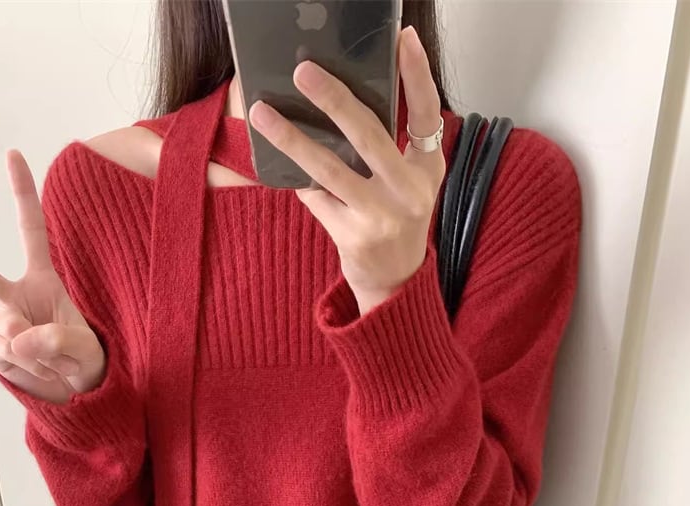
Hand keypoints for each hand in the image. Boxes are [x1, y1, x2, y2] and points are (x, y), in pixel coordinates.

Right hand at [0, 150, 104, 403]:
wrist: (79, 393)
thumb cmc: (85, 359)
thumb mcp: (86, 348)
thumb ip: (58, 339)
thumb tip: (18, 335)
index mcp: (41, 280)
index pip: (31, 230)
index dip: (22, 193)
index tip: (13, 155)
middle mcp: (13, 296)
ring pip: (9, 332)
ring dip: (40, 354)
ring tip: (56, 362)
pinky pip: (7, 356)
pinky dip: (30, 368)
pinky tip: (40, 370)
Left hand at [249, 25, 445, 317]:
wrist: (395, 282)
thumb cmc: (397, 219)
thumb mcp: (408, 181)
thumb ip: (391, 146)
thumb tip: (344, 97)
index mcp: (427, 169)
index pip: (426, 114)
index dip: (417, 75)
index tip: (403, 39)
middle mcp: (410, 192)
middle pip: (369, 135)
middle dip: (334, 100)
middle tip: (303, 72)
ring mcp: (381, 217)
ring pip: (330, 168)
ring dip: (292, 138)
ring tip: (262, 113)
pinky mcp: (354, 237)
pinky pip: (316, 197)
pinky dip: (298, 179)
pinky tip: (278, 162)